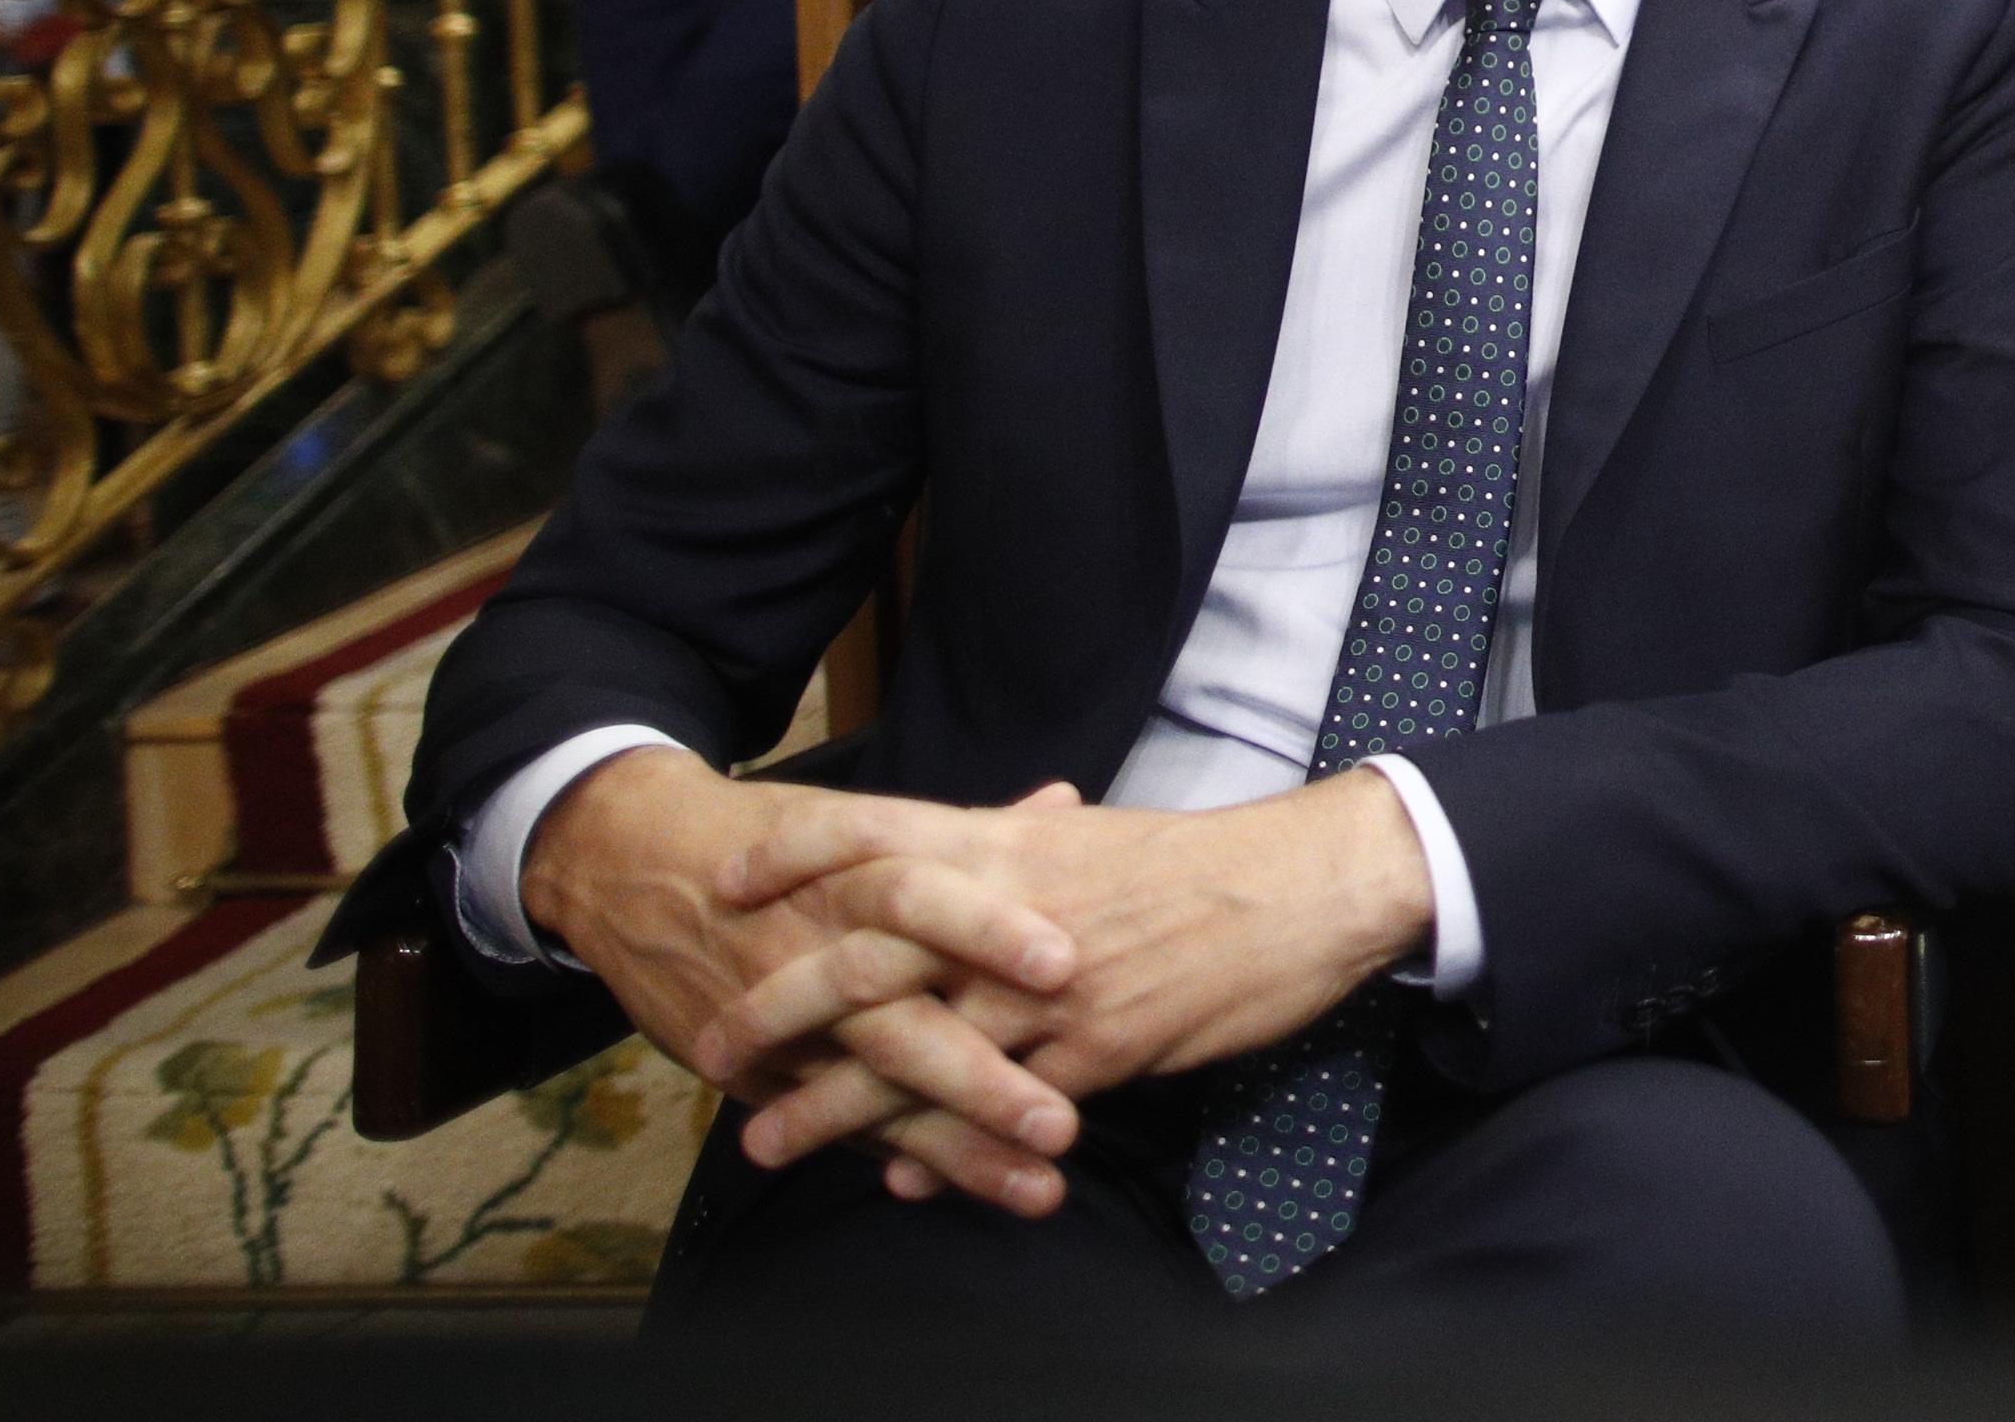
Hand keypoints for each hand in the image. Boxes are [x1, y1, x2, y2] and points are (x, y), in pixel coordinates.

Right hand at [521, 747, 1083, 1212]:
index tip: (1069, 967)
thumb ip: (968, 832)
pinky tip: (949, 1193)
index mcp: (853, 877)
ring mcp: (789, 1026)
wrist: (634, 865)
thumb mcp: (860, 821)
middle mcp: (818, 956)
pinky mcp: (760, 1073)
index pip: (924, 896)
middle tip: (1061, 1124)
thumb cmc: (778, 842)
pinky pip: (832, 1123)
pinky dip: (890, 1156)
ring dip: (956, 1146)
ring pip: (874, 1095)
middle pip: (900, 1018)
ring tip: (1037, 1187)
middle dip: (981, 1079)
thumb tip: (1066, 802)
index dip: (991, 930)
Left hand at [702, 771, 1434, 1175]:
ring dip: (833, 1105)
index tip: (726, 884)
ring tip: (768, 1141)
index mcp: (1011, 844)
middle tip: (712, 1043)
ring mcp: (1051, 989)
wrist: (1302, 888)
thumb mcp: (1092, 841)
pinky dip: (946, 1152)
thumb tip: (956, 859)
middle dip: (779, 1006)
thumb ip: (1015, 854)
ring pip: (918, 1053)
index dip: (793, 856)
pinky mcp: (1098, 1052)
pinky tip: (904, 1180)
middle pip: (867, 956)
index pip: (875, 832)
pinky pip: (1002, 1110)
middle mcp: (1012, 914)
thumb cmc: (1199, 862)